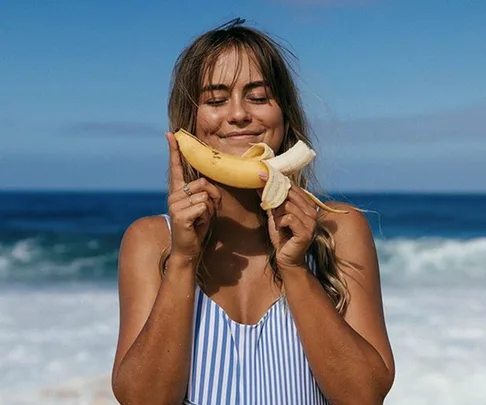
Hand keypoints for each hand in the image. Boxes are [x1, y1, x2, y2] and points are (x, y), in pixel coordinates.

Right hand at [166, 131, 221, 259]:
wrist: (187, 249)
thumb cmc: (196, 226)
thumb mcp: (202, 206)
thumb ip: (204, 193)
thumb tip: (208, 185)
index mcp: (178, 191)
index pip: (176, 167)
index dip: (174, 150)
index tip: (171, 134)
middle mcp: (174, 195)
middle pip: (204, 184)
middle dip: (213, 198)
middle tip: (206, 212)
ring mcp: (175, 204)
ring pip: (206, 196)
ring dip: (210, 210)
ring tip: (200, 219)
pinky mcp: (180, 214)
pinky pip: (204, 207)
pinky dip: (206, 216)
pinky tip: (197, 224)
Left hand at [260, 175, 317, 268]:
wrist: (286, 258)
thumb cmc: (282, 236)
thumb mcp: (275, 215)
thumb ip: (271, 200)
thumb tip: (260, 182)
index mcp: (308, 205)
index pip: (292, 187)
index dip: (276, 182)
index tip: (261, 176)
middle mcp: (312, 211)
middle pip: (290, 194)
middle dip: (276, 201)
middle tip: (272, 211)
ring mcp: (311, 222)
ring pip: (288, 206)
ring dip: (277, 215)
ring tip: (277, 223)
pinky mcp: (306, 232)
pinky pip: (289, 218)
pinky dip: (280, 222)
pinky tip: (280, 228)